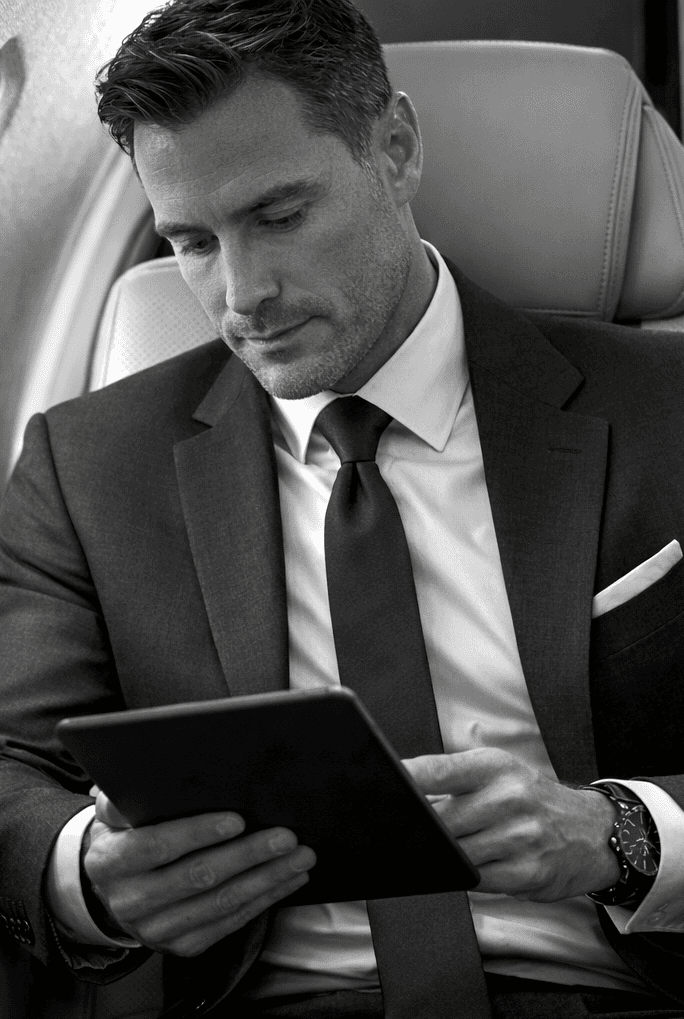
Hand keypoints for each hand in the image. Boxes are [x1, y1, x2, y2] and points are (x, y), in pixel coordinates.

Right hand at [82, 792, 315, 955]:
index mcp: (112, 861)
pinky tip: (287, 880)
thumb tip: (156, 775)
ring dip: (267, 879)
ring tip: (299, 857)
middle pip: (198, 877)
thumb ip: (125, 796)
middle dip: (248, 855)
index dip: (198, 833)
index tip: (237, 819)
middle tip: (285, 837)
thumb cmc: (125, 836)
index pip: (157, 845)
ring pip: (221, 903)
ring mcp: (157, 930)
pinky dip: (264, 900)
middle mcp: (131, 901)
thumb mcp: (114, 812)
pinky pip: (229, 923)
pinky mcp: (182, 945)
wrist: (112, 889)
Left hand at [403, 748, 620, 901]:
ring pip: (455, 854)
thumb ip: (452, 780)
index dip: (407, 778)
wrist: (591, 829)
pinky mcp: (527, 872)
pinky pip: (476, 880)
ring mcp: (520, 836)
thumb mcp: (498, 772)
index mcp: (493, 767)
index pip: (438, 770)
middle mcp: (508, 797)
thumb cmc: (531, 797)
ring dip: (442, 855)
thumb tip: (401, 792)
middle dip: (420, 828)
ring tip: (443, 848)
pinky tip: (470, 865)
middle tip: (404, 830)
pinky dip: (465, 875)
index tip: (383, 783)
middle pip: (440, 820)